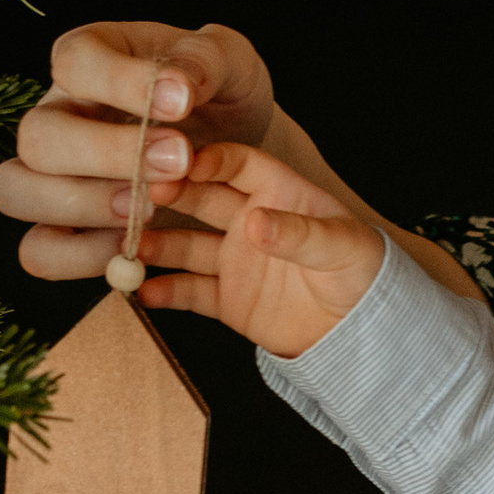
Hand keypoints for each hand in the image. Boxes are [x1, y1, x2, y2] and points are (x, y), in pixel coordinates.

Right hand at [0, 23, 276, 287]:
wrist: (236, 150)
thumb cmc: (221, 96)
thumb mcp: (231, 63)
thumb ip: (207, 60)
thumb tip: (179, 84)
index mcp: (90, 59)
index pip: (74, 60)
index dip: (119, 81)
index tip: (182, 100)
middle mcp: (58, 115)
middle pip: (36, 135)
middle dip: (106, 154)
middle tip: (178, 161)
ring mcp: (50, 175)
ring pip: (16, 191)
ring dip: (83, 205)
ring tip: (153, 207)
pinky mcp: (64, 230)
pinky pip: (39, 251)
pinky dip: (82, 256)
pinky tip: (139, 245)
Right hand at [139, 142, 384, 358]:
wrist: (363, 334)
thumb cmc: (363, 275)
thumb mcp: (340, 247)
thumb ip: (297, 233)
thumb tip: (255, 222)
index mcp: (279, 193)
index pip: (239, 164)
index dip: (210, 159)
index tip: (180, 162)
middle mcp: (249, 220)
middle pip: (201, 198)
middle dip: (169, 195)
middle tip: (140, 195)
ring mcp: (235, 259)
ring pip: (185, 245)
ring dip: (157, 243)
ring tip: (130, 245)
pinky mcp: (227, 299)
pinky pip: (190, 292)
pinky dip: (165, 292)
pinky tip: (142, 291)